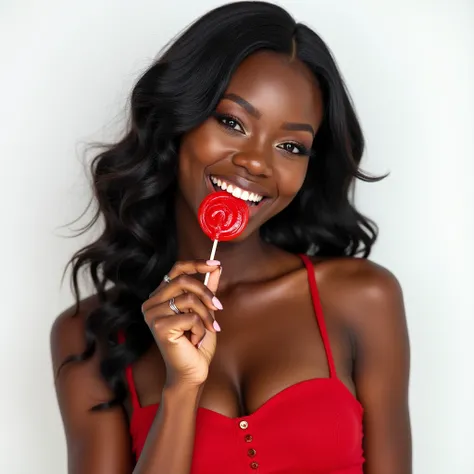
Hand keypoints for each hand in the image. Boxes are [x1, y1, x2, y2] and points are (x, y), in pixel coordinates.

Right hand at [141, 260, 221, 386]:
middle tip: (219, 307)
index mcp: (160, 297)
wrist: (193, 371)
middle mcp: (151, 303)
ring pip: (189, 299)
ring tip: (207, 329)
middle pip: (183, 281)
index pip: (176, 270)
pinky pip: (190, 317)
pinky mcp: (159, 326)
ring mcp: (152, 315)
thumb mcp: (205, 310)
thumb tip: (216, 267)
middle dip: (206, 293)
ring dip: (205, 315)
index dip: (196, 264)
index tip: (215, 264)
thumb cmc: (197, 343)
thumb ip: (208, 289)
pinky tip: (195, 340)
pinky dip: (200, 328)